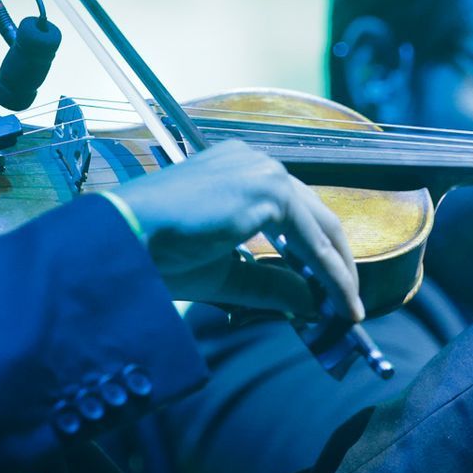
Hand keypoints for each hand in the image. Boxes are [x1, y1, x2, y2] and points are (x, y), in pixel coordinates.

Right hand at [112, 140, 363, 320]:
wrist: (127, 238)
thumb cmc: (157, 253)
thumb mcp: (223, 273)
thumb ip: (269, 283)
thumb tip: (310, 303)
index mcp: (237, 173)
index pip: (291, 214)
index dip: (313, 255)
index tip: (324, 291)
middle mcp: (254, 163)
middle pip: (315, 216)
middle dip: (335, 262)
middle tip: (344, 302)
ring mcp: (263, 172)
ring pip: (320, 226)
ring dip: (337, 271)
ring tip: (345, 309)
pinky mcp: (268, 190)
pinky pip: (313, 239)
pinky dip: (330, 273)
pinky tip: (335, 302)